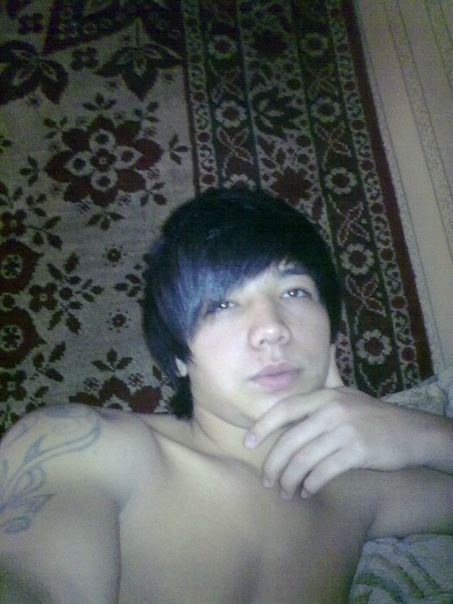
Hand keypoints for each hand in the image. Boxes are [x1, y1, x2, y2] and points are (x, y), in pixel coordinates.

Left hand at [244, 355, 451, 498]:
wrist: (412, 432)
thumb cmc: (373, 415)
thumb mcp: (348, 393)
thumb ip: (329, 379)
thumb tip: (325, 347)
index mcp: (326, 396)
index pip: (285, 409)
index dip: (263, 426)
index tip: (248, 443)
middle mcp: (332, 410)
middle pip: (290, 440)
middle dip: (273, 464)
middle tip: (267, 480)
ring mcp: (345, 431)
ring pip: (304, 459)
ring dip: (290, 479)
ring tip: (285, 491)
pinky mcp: (358, 452)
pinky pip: (324, 472)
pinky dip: (311, 484)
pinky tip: (307, 491)